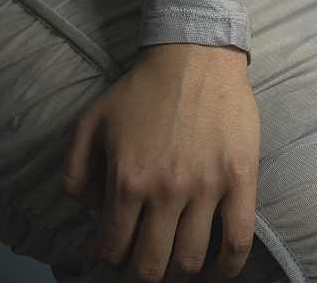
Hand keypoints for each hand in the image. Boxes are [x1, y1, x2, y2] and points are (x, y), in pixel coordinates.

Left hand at [61, 43, 258, 281]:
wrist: (194, 55)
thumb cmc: (142, 88)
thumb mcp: (91, 120)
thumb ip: (76, 169)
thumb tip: (86, 212)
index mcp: (128, 178)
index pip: (112, 246)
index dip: (104, 258)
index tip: (105, 252)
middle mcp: (166, 191)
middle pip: (150, 266)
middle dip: (137, 276)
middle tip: (136, 268)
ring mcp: (206, 189)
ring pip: (190, 262)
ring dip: (176, 274)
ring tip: (170, 265)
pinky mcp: (240, 182)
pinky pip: (237, 244)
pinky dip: (226, 270)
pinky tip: (213, 270)